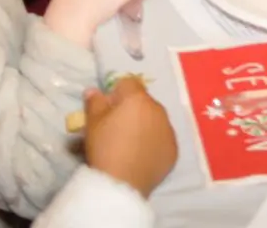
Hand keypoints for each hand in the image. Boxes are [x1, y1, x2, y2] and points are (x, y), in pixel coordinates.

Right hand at [80, 75, 176, 197]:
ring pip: (155, 120)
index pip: (128, 83)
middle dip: (132, 109)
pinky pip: (163, 139)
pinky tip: (141, 156)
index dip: (116, 93)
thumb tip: (94, 90)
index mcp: (138, 99)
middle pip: (144, 102)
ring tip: (130, 144)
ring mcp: (169, 130)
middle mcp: (158, 110)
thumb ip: (94, 102)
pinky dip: (154, 143)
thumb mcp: (92, 123)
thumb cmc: (105, 148)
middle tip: (118, 128)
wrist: (122, 184)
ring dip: (145, 125)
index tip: (107, 110)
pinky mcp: (174, 150)